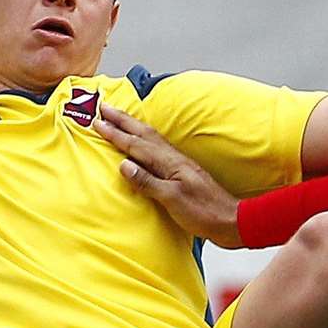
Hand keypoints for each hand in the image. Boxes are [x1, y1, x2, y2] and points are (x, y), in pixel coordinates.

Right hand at [94, 105, 243, 247]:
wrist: (230, 221)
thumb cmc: (204, 212)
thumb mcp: (172, 199)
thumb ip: (148, 181)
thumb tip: (123, 165)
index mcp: (169, 162)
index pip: (136, 144)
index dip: (115, 133)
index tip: (97, 122)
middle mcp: (173, 158)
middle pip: (143, 134)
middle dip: (122, 120)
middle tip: (104, 107)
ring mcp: (178, 164)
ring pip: (150, 138)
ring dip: (132, 127)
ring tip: (119, 118)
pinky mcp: (181, 172)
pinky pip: (156, 149)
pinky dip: (143, 141)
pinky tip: (142, 144)